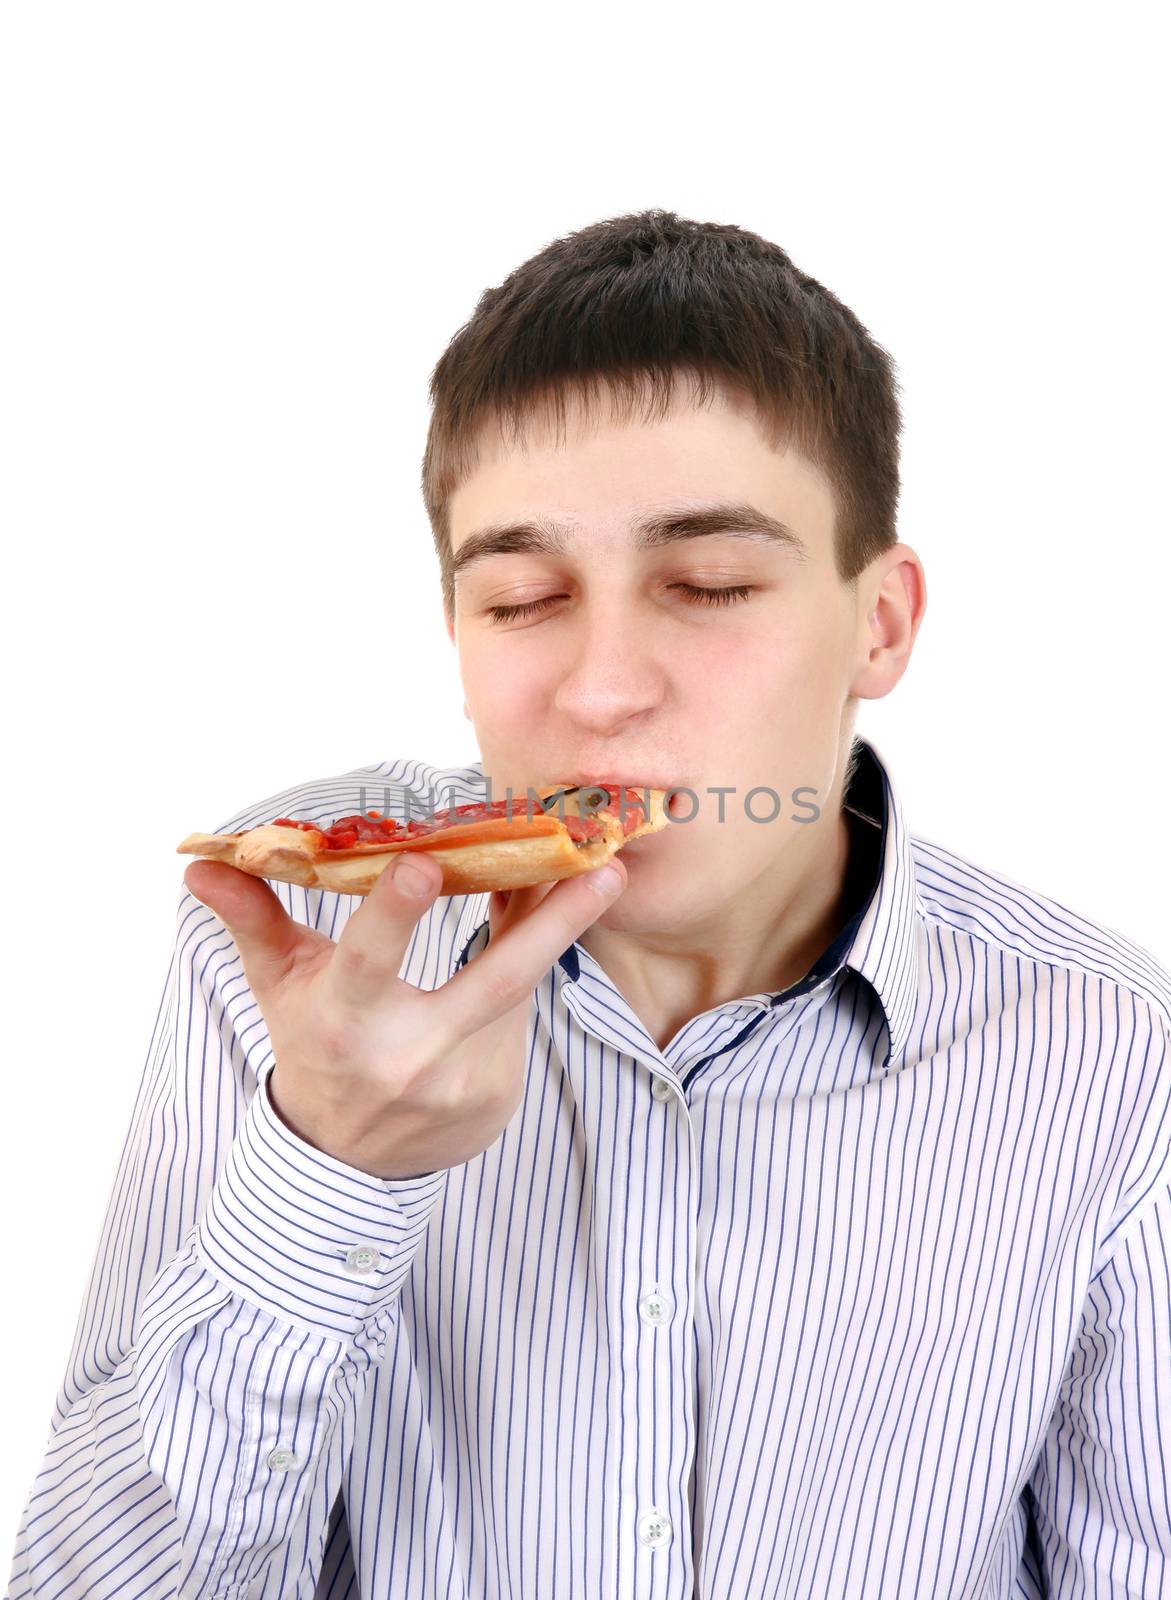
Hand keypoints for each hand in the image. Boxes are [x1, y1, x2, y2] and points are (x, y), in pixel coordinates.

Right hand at [182, 850, 626, 1178]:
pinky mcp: (498, 1099)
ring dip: (548, 932)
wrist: (347, 1160)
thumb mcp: (280, 986)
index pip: (368, 961)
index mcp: (345, 1021)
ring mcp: (461, 1085)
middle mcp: (408, 1058)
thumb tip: (201, 861)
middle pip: (494, 981)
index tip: (426, 861)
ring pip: (517, 990)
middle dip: (554, 923)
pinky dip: (522, 976)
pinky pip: (519, 1018)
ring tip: (588, 878)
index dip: (394, 913)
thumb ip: (253, 920)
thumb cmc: (314, 1047)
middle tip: (603, 868)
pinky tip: (531, 941)